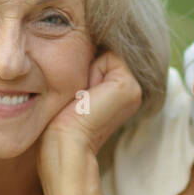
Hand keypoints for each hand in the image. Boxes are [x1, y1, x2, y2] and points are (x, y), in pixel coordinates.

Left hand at [38, 51, 142, 186]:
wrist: (65, 147)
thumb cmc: (60, 126)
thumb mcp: (74, 92)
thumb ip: (85, 72)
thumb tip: (79, 46)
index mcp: (120, 93)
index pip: (100, 57)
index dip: (83, 68)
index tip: (76, 96)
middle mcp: (132, 90)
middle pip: (103, 53)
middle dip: (86, 68)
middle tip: (78, 98)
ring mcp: (134, 88)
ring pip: (106, 54)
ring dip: (87, 70)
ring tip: (81, 98)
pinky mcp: (129, 86)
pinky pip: (108, 57)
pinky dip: (92, 71)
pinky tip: (86, 96)